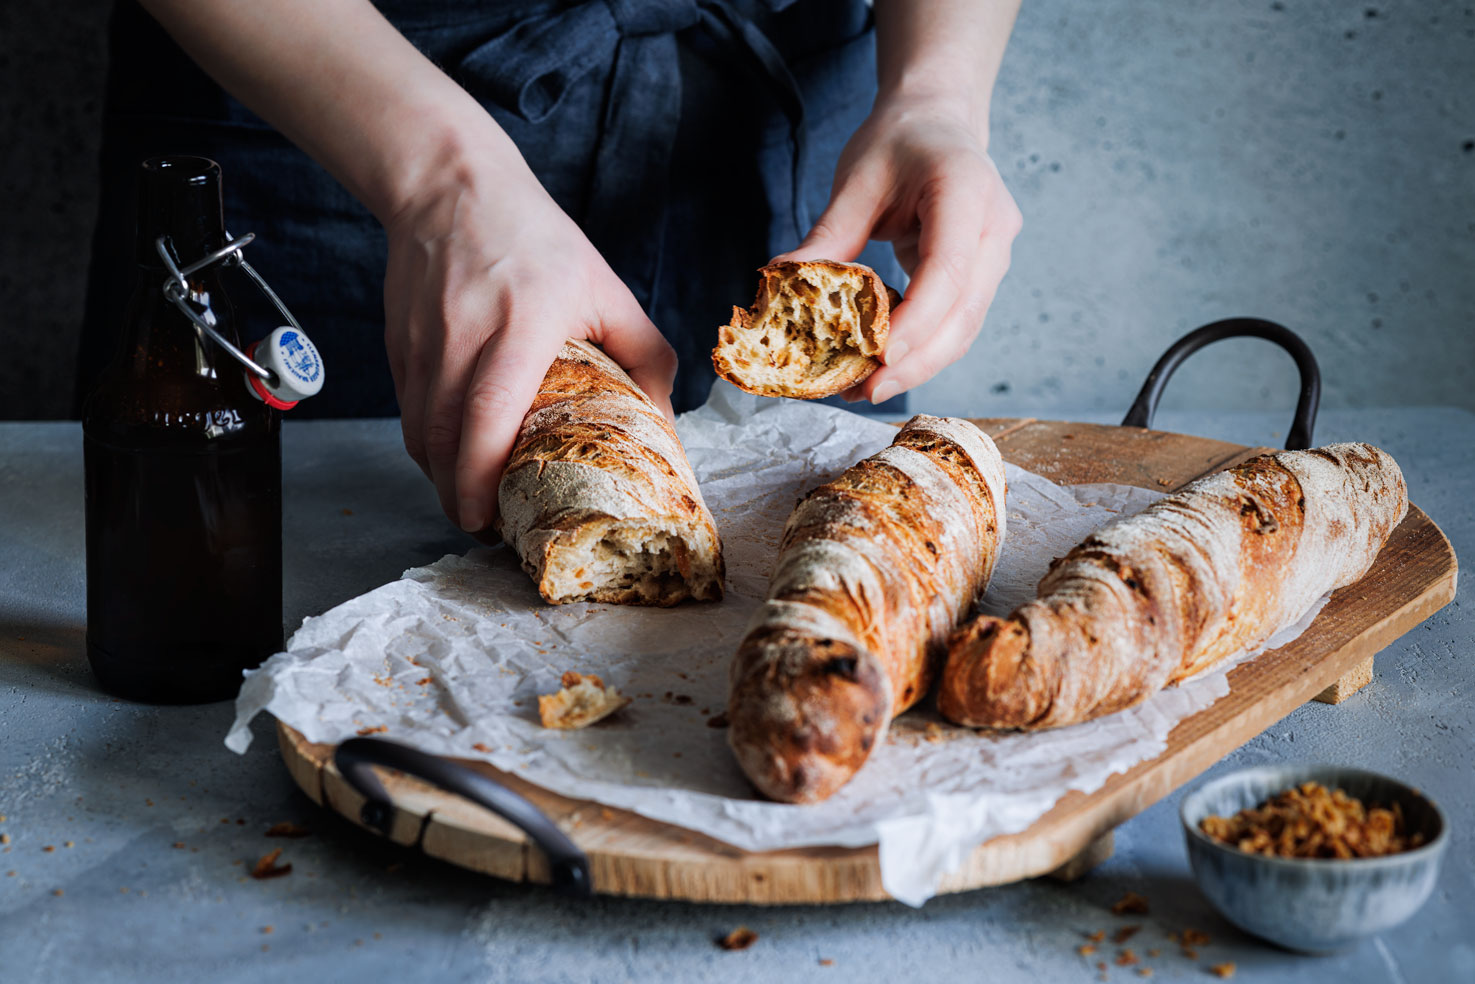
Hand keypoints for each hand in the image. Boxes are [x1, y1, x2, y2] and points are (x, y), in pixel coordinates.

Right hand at [384, 162, 676, 534]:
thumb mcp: (605, 286)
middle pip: (444, 437)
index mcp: (520, 325)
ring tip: (471, 503)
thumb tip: (665, 420)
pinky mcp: (400, 344)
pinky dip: (429, 445)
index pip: (489, 412)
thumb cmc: (536, 238)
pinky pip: (408, 411)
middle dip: (458, 495)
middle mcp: (462, 337)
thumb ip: (645, 352)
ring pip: (419, 432)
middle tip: (486, 526)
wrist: (451, 184)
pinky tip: (453, 459)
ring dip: (440, 477)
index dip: (481, 473)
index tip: (488, 515)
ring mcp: (423, 342)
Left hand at [778, 94, 1021, 403]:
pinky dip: (922, 347)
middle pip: (964, 314)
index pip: (948, 271)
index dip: (916, 321)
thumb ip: (828, 236)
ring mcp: (995, 254)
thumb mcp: (855, 180)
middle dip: (915, 361)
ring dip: (919, 364)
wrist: (938, 120)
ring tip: (866, 387)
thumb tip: (781, 282)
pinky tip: (883, 363)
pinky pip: (957, 321)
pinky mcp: (982, 274)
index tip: (878, 357)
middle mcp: (993, 228)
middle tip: (864, 390)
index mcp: (967, 191)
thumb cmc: (897, 142)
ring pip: (965, 328)